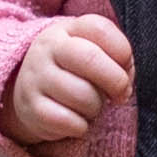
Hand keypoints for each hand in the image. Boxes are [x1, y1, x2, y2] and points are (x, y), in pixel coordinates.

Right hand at [0, 15, 134, 153]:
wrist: (30, 92)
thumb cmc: (75, 72)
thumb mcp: (94, 53)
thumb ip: (117, 60)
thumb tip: (125, 84)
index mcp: (67, 30)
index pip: (99, 29)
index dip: (122, 51)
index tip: (125, 67)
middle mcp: (48, 49)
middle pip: (90, 58)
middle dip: (116, 81)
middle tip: (121, 95)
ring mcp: (35, 77)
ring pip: (82, 95)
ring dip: (96, 107)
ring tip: (90, 106)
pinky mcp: (31, 108)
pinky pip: (68, 121)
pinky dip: (80, 126)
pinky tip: (77, 121)